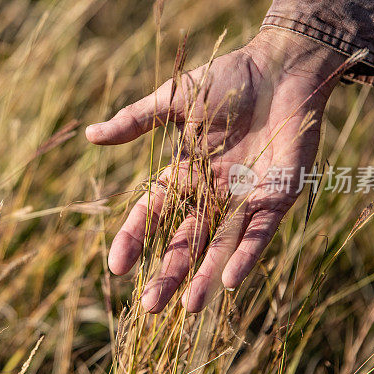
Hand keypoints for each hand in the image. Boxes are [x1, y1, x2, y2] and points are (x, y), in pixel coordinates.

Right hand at [86, 28, 347, 312]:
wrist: (283, 64)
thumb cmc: (230, 78)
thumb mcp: (175, 100)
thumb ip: (136, 121)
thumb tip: (90, 136)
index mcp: (187, 173)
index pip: (154, 213)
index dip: (135, 239)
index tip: (116, 267)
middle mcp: (214, 192)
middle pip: (186, 240)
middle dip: (168, 273)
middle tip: (149, 308)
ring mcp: (246, 198)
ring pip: (221, 244)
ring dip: (205, 276)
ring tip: (187, 310)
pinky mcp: (279, 196)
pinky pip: (260, 231)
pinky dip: (245, 254)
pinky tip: (229, 281)